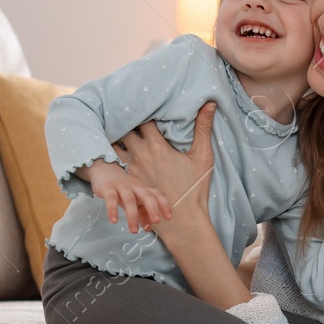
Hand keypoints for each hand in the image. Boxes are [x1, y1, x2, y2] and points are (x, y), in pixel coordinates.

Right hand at [86, 159, 170, 234]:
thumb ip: (143, 213)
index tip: (169, 218)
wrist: (105, 171)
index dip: (164, 205)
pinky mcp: (108, 188)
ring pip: (129, 200)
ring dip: (132, 216)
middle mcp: (135, 187)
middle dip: (153, 208)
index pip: (157, 195)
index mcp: (144, 189)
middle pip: (146, 196)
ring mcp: (122, 187)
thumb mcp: (135, 200)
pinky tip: (114, 221)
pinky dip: (112, 210)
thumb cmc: (124, 189)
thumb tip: (148, 228)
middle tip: (157, 221)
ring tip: (134, 231)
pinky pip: (111, 198)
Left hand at [117, 103, 217, 222]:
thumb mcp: (203, 157)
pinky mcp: (127, 181)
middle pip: (126, 130)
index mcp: (157, 146)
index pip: (144, 120)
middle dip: (130, 125)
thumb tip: (210, 103)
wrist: (182, 219)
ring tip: (121, 135)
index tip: (148, 111)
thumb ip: (203, 128)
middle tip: (133, 121)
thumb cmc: (194, 188)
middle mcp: (140, 154)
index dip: (145, 114)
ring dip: (119, 140)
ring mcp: (130, 168)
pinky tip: (115, 154)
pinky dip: (113, 156)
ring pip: (114, 145)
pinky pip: (113, 163)